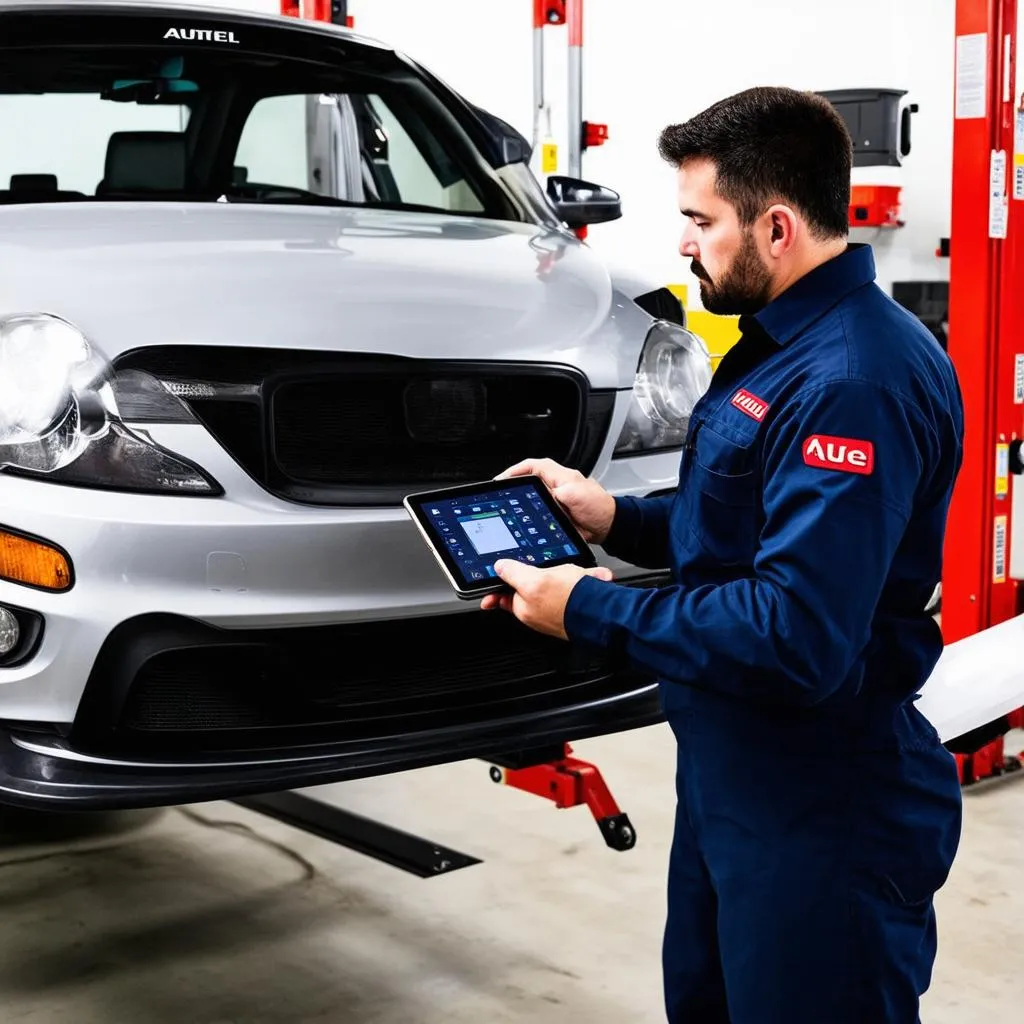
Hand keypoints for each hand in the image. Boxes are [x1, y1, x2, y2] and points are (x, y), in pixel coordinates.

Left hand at [480, 558, 614, 638]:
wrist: (603, 612)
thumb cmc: (568, 602)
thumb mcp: (532, 582)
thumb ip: (512, 574)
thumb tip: (499, 567)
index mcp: (524, 609)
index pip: (504, 595)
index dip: (499, 586)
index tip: (492, 587)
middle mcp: (539, 613)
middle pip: (534, 584)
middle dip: (546, 572)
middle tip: (557, 571)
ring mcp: (559, 610)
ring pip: (560, 581)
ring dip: (570, 574)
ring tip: (579, 574)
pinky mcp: (577, 605)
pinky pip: (579, 585)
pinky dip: (586, 578)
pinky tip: (594, 577)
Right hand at [496, 457, 616, 544]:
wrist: (608, 526)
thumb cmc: (598, 508)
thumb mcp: (576, 495)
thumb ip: (559, 492)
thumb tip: (544, 495)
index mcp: (561, 476)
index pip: (534, 466)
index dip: (516, 470)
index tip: (502, 478)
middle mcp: (557, 485)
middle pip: (529, 480)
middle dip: (514, 485)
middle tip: (501, 492)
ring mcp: (556, 499)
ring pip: (532, 496)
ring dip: (521, 500)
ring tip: (508, 506)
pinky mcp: (557, 513)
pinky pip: (538, 512)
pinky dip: (530, 516)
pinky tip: (524, 521)